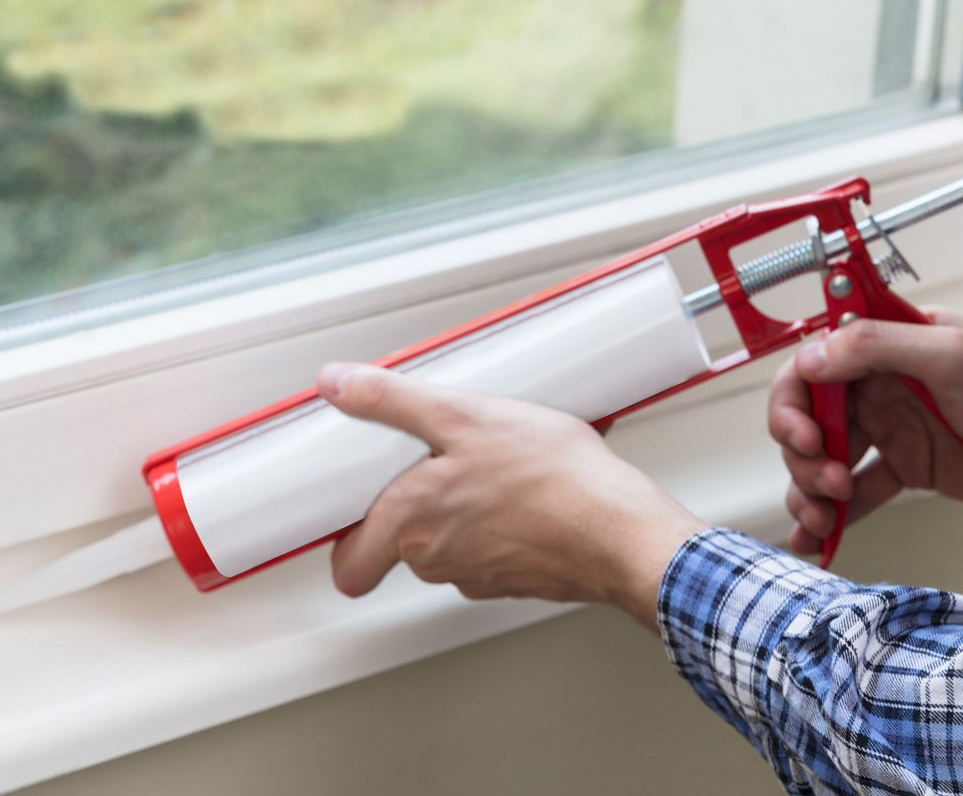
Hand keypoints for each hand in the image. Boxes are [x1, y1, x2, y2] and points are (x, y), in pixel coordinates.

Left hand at [318, 362, 706, 629]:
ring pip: (452, 546)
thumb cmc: (554, 481)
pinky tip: (531, 493)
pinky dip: (507, 526)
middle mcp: (438, 561)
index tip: (360, 507)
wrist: (623, 532)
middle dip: (422, 506)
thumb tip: (338, 384)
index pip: (350, 564)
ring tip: (499, 471)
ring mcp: (481, 576)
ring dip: (467, 513)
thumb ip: (393, 402)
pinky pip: (496, 551)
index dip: (351, 537)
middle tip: (447, 464)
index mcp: (410, 525)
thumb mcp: (465, 416)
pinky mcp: (521, 579)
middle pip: (403, 544)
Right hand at [768, 309, 962, 555]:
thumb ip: (879, 347)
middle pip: (810, 418)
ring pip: (825, 459)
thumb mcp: (953, 357)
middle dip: (804, 456)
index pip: (813, 364)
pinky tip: (817, 539)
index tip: (809, 438)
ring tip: (822, 519)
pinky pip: (855, 493)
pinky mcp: (908, 470)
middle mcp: (884, 385)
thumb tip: (814, 356)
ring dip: (810, 490)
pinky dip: (830, 516)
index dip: (795, 402)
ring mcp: (893, 430)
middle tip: (829, 483)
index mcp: (889, 345)